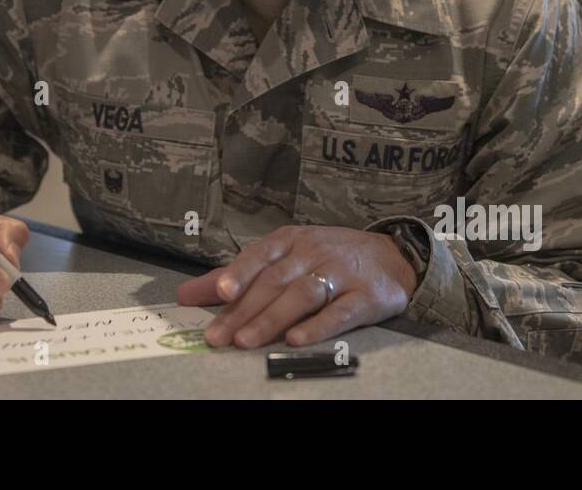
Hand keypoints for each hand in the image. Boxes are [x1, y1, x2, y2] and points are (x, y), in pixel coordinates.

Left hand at [176, 225, 418, 348]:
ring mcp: (341, 274)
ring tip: (247, 340)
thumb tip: (186, 294)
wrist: (395, 256)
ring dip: (273, 319)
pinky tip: (296, 340)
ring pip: (302, 295)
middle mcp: (314, 252)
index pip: (260, 256)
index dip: (239, 274)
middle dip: (244, 310)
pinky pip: (341, 312)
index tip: (219, 293)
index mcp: (291, 240)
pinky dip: (318, 326)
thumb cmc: (328, 257)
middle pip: (275, 282)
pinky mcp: (367, 297)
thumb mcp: (284, 255)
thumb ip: (235, 276)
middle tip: (219, 336)